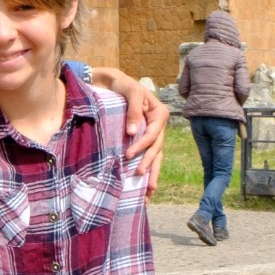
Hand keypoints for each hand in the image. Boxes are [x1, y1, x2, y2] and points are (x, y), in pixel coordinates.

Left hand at [100, 71, 168, 191]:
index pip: (153, 134)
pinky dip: (147, 170)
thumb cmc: (124, 86)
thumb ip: (133, 111)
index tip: (127, 155)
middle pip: (156, 149)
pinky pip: (147, 156)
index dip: (142, 146)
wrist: (115, 83)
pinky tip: (144, 186)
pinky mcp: (143, 139)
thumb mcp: (131, 93)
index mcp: (159, 114)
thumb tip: (132, 133)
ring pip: (155, 156)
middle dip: (149, 164)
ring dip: (152, 173)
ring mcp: (152, 134)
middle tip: (139, 177)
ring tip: (148, 192)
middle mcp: (158, 126)